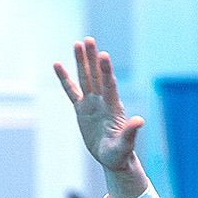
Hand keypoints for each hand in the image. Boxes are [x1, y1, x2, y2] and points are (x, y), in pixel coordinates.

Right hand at [54, 38, 144, 174]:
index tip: (104, 55)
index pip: (109, 85)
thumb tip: (140, 120)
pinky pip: (71, 91)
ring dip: (81, 61)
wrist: (113, 157)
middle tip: (88, 40)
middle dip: (92, 58)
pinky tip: (57, 65)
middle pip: (96, 76)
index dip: (106, 70)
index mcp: (113, 108)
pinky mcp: (81, 108)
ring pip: (85, 78)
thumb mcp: (125, 145)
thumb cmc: (120, 153)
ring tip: (77, 44)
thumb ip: (130, 132)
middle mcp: (102, 101)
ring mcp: (92, 103)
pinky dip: (64, 78)